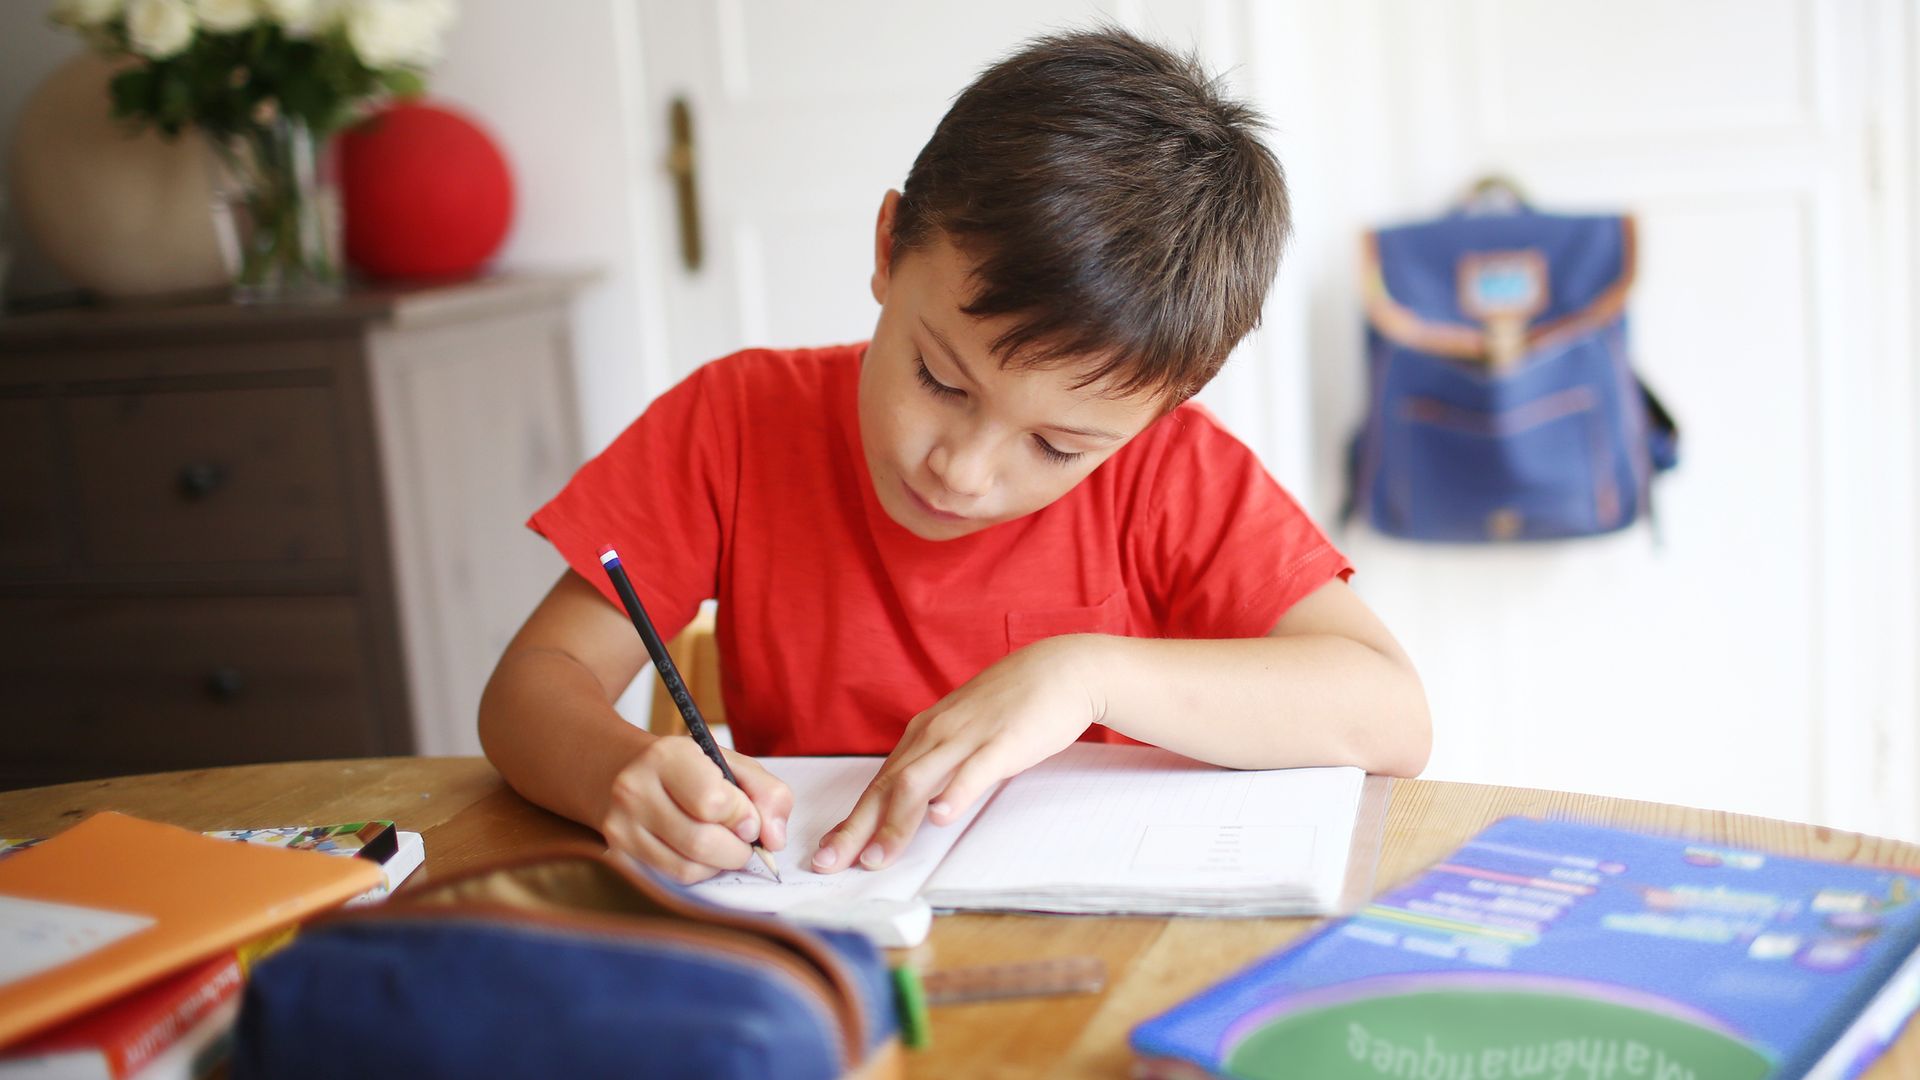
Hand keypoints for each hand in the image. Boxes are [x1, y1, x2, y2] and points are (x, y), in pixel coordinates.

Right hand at [601, 735, 792, 883]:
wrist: (620, 772)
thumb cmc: (686, 769)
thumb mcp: (731, 764)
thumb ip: (767, 794)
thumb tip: (774, 840)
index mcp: (667, 756)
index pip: (713, 802)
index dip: (743, 817)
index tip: (749, 818)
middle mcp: (636, 789)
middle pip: (702, 842)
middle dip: (737, 848)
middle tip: (742, 838)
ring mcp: (621, 825)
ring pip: (688, 868)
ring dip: (719, 863)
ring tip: (721, 842)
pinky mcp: (619, 854)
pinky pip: (673, 879)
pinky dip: (698, 871)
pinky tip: (698, 852)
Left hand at [812, 635, 1104, 873]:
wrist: (1060, 670)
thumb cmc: (1011, 706)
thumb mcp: (963, 733)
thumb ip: (938, 764)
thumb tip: (916, 803)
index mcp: (924, 735)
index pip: (879, 784)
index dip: (852, 821)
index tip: (826, 854)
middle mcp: (935, 735)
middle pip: (887, 787)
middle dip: (856, 829)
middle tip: (828, 864)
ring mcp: (967, 737)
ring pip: (919, 783)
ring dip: (895, 823)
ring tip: (877, 857)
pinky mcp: (1003, 741)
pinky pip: (973, 770)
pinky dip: (954, 794)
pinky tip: (941, 817)